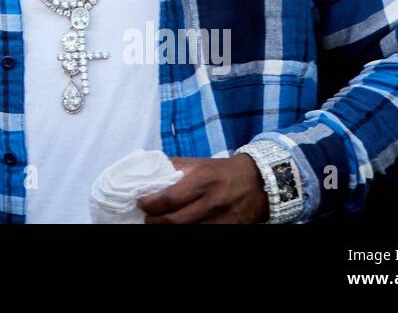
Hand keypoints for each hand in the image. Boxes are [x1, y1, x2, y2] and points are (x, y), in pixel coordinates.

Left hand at [137, 154, 268, 223]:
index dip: (151, 204)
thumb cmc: (219, 171)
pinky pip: (203, 235)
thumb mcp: (197, 163)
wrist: (256, 182)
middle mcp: (212, 200)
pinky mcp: (229, 229)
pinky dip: (187, 233)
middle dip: (155, 222)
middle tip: (147, 218)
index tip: (141, 203)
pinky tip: (178, 228)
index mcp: (202, 179)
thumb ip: (172, 167)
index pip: (170, 198)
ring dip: (167, 230)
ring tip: (159, 224)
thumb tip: (145, 172)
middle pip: (176, 221)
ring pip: (188, 232)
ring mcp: (222, 218)